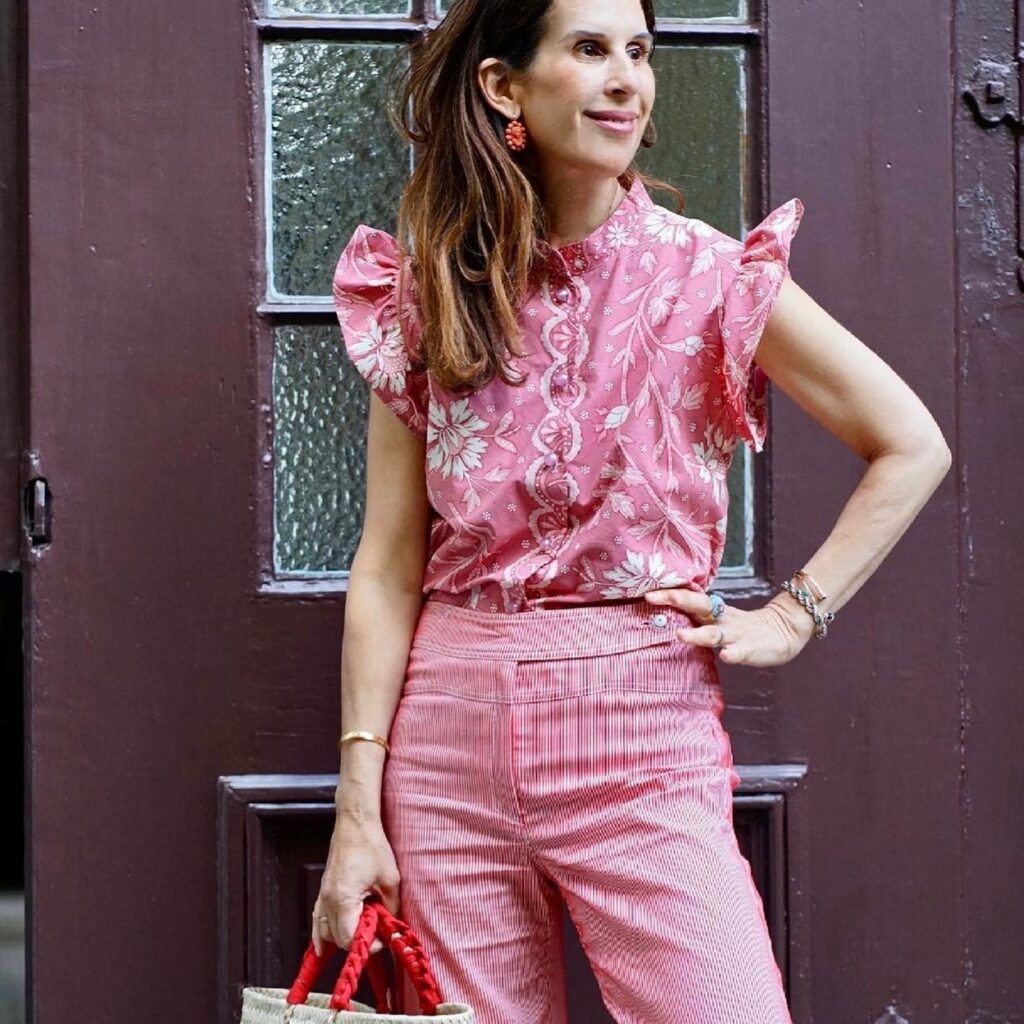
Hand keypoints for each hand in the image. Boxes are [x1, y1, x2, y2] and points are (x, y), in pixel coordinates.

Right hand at [311, 813, 400, 957]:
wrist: (355, 823)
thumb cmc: (372, 846)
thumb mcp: (390, 878)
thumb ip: (391, 906)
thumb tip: (393, 925)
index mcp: (344, 899)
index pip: (350, 938)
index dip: (368, 945)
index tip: (383, 940)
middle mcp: (328, 900)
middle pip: (337, 939)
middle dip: (357, 942)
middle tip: (377, 936)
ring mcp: (323, 896)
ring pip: (325, 932)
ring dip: (342, 939)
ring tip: (361, 932)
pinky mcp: (323, 890)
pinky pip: (317, 920)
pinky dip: (320, 935)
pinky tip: (322, 947)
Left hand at [644, 587, 814, 667]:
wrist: (784, 631)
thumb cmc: (744, 628)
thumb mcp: (719, 618)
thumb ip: (697, 616)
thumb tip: (665, 615)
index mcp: (714, 611)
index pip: (689, 598)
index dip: (669, 594)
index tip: (646, 591)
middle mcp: (722, 620)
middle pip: (698, 606)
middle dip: (675, 600)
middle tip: (652, 597)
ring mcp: (736, 635)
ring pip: (714, 633)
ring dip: (697, 634)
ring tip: (680, 634)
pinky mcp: (750, 649)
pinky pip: (740, 652)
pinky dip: (733, 654)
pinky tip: (725, 656)